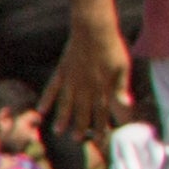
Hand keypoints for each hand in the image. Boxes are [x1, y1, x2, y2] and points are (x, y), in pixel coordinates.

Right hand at [46, 16, 135, 143]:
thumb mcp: (122, 67)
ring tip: (59, 131)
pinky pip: (52, 88)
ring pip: (66, 103)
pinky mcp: (62, 71)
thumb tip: (126, 105)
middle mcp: (85, 86)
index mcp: (102, 86)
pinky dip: (47, 99)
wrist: (94, 29)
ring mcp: (71, 79)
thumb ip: (121, 87)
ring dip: (63, 118)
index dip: (102, 126)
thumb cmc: (112, 47)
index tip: (102, 140)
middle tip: (78, 140)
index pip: (102, 111)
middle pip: (83, 110)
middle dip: (81, 126)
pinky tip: (42, 110)